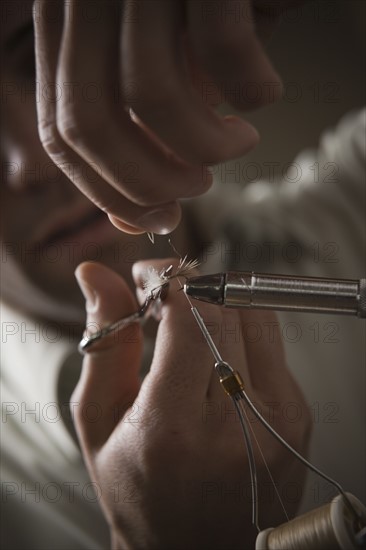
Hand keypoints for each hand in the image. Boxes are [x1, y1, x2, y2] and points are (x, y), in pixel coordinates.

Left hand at [33, 1, 301, 235]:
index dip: (106, 191)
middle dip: (149, 182)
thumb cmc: (204, 10)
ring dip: (205, 145)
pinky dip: (249, 89)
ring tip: (240, 144)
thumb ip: (138, 139)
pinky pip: (218, 49)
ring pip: (149, 95)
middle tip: (197, 188)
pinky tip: (265, 92)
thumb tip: (128, 221)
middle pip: (91, 123)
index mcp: (66, 29)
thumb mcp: (160, 72)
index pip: (61, 132)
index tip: (157, 216)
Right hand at [73, 259, 311, 548]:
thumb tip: (96, 276)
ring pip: (255, 317)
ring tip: (190, 323)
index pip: (188, 319)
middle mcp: (233, 425)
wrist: (194, 546)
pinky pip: (272, 343)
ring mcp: (276, 421)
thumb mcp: (99, 420)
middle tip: (166, 297)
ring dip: (219, 304)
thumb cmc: (138, 487)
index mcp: (171, 428)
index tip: (149, 276)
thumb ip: (105, 341)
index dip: (169, 283)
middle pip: (225, 312)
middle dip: (192, 288)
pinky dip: (241, 330)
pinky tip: (216, 352)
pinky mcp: (297, 417)